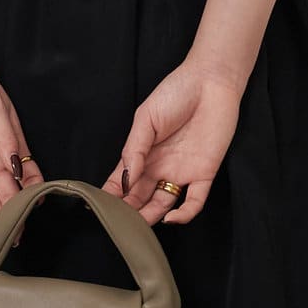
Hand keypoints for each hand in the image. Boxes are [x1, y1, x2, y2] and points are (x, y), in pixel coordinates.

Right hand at [101, 59, 243, 225]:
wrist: (210, 82)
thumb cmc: (175, 93)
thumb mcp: (145, 119)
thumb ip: (134, 149)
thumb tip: (125, 179)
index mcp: (142, 155)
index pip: (121, 182)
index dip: (110, 196)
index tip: (97, 208)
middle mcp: (159, 168)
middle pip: (139, 198)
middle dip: (128, 212)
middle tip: (118, 223)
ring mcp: (181, 173)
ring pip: (163, 205)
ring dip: (150, 217)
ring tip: (138, 226)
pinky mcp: (204, 174)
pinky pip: (194, 202)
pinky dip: (183, 215)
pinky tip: (170, 218)